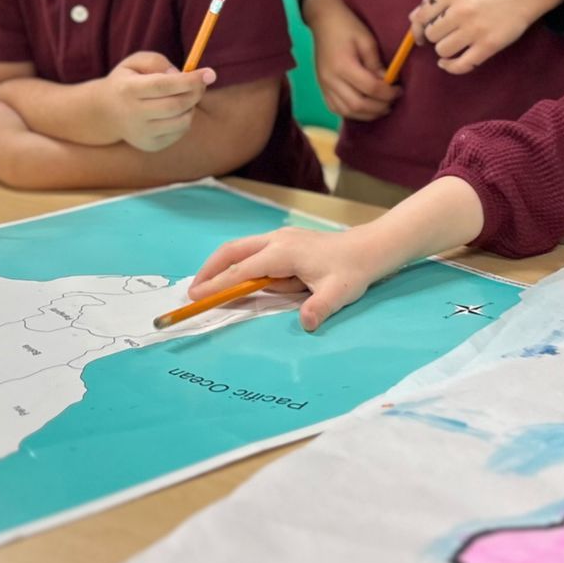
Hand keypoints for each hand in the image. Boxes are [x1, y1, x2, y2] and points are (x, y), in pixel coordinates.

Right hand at [99, 52, 214, 151]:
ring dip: (191, 106)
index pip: (163, 86)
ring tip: (184, 96)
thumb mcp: (136, 62)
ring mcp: (141, 134)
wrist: (106, 113)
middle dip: (196, 92)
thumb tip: (179, 76)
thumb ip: (157, 62)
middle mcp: (133, 115)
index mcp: (128, 90)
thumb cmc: (128, 81)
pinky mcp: (150, 145)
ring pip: (181, 121)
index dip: (190, 80)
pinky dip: (185, 118)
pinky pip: (179, 132)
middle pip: (175, 106)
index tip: (210, 73)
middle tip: (201, 83)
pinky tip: (175, 110)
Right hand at [191, 226, 387, 331]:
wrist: (370, 248)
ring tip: (210, 288)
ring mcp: (280, 239)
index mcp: (283, 252)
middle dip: (210, 270)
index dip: (217, 284)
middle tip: (193, 291)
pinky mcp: (286, 242)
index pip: (241, 270)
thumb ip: (320, 308)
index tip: (197, 296)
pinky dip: (240, 265)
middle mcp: (276, 240)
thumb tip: (306, 324)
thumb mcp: (338, 293)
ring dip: (224, 266)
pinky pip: (255, 253)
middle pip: (232, 251)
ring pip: (242, 249)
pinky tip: (242, 281)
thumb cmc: (353, 270)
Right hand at [305, 0, 398, 121]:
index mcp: (343, 65)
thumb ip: (376, 64)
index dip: (388, 93)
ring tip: (381, 107)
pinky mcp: (321, 88)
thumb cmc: (347, 26)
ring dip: (366, 114)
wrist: (323, 20)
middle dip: (379, 107)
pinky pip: (336, 109)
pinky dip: (352, 113)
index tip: (399, 90)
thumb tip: (388, 83)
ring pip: (346, 112)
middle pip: (358, 105)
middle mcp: (331, 80)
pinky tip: (364, 108)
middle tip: (392, 102)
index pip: (370, 88)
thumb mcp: (367, 40)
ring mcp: (324, 85)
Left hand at [410, 0, 563, 75]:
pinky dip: (451, 67)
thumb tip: (413, 18)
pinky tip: (448, 63)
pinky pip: (461, 65)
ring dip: (445, 50)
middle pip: (432, 35)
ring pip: (443, 51)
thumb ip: (437, 0)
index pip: (421, 17)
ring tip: (455, 43)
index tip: (422, 34)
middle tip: (447, 33)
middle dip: (436, 37)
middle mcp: (461, 10)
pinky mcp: (488, 45)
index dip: (418, 28)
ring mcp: (475, 29)